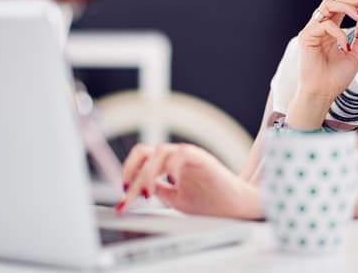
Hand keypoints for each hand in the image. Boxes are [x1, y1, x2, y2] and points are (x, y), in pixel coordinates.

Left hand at [117, 142, 261, 218]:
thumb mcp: (175, 198)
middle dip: (132, 170)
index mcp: (168, 164)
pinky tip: (171, 183)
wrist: (235, 207)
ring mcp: (189, 156)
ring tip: (147, 192)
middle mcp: (176, 157)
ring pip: (160, 151)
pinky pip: (181, 155)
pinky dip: (171, 167)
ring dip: (148, 172)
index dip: (128, 176)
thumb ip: (159, 190)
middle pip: (144, 150)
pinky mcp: (202, 159)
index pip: (141, 162)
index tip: (122, 198)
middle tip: (128, 189)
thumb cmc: (209, 202)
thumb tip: (138, 189)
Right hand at [287, 0, 357, 127]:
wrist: (323, 94)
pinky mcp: (306, 37)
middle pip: (335, 2)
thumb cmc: (336, 78)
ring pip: (327, 6)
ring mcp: (312, 31)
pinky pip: (324, 25)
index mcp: (331, 32)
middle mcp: (320, 28)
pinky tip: (345, 44)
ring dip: (346, 7)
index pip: (344, 9)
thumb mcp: (356, 55)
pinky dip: (338, 31)